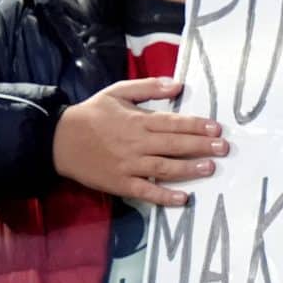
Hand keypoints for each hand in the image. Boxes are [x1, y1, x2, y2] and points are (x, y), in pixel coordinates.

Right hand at [54, 77, 225, 206]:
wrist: (58, 140)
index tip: (217, 128)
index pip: (173, 123)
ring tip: (210, 168)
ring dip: (188, 169)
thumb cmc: (92, 114)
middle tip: (224, 148)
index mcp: (138, 120)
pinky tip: (183, 198)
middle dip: (201, 146)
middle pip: (174, 145)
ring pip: (164, 168)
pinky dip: (164, 196)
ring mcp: (128, 165)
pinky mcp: (120, 183)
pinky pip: (145, 192)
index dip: (196, 126)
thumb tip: (178, 84)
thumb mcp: (117, 92)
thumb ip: (148, 87)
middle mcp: (136, 143)